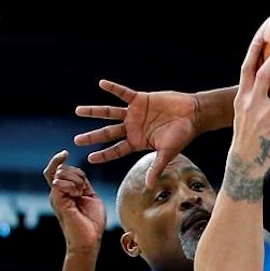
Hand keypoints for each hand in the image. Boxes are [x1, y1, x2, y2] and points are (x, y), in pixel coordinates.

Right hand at [43, 150, 105, 251]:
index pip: (56, 171)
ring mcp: (56, 198)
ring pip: (61, 174)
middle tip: (84, 189)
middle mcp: (57, 194)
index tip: (65, 152)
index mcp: (64, 192)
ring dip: (76, 180)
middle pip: (61, 169)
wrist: (89, 240)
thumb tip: (78, 173)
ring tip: (81, 194)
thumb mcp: (90, 196)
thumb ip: (83, 184)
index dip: (58, 160)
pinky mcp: (58, 203)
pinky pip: (60, 184)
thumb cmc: (91, 222)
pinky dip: (73, 185)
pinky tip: (78, 195)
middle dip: (77, 173)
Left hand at [73, 79, 197, 187]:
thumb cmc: (182, 136)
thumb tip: (149, 187)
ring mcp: (135, 113)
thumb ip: (156, 168)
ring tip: (78, 111)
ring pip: (110, 112)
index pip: (116, 150)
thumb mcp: (167, 154)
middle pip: (108, 133)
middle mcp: (133, 128)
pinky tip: (101, 84)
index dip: (103, 154)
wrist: (193, 115)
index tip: (90, 158)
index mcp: (137, 142)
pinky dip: (113, 88)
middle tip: (77, 140)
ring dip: (94, 111)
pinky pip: (123, 93)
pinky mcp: (140, 99)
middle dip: (92, 136)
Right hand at [230, 27, 269, 174]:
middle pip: (263, 76)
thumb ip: (254, 97)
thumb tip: (269, 81)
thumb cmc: (249, 134)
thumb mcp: (244, 113)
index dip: (253, 52)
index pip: (246, 70)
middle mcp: (250, 104)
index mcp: (242, 97)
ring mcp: (262, 118)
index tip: (262, 35)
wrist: (243, 161)